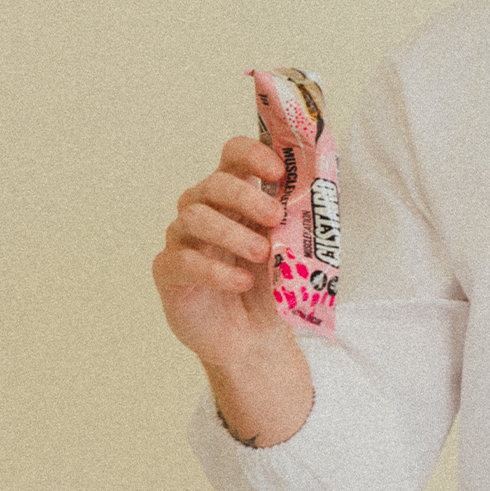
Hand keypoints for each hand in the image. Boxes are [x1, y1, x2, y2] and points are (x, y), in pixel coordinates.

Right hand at [152, 136, 290, 370]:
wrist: (254, 335)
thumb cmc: (272, 283)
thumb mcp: (294, 247)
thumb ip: (300, 219)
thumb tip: (321, 193)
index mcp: (236, 195)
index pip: (234, 155)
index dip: (252, 155)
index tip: (276, 172)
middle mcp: (204, 209)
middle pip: (213, 183)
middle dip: (247, 197)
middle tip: (276, 218)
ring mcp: (182, 238)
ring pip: (194, 217)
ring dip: (233, 233)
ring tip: (262, 255)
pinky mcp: (168, 270)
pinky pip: (183, 260)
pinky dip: (216, 270)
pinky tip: (240, 282)